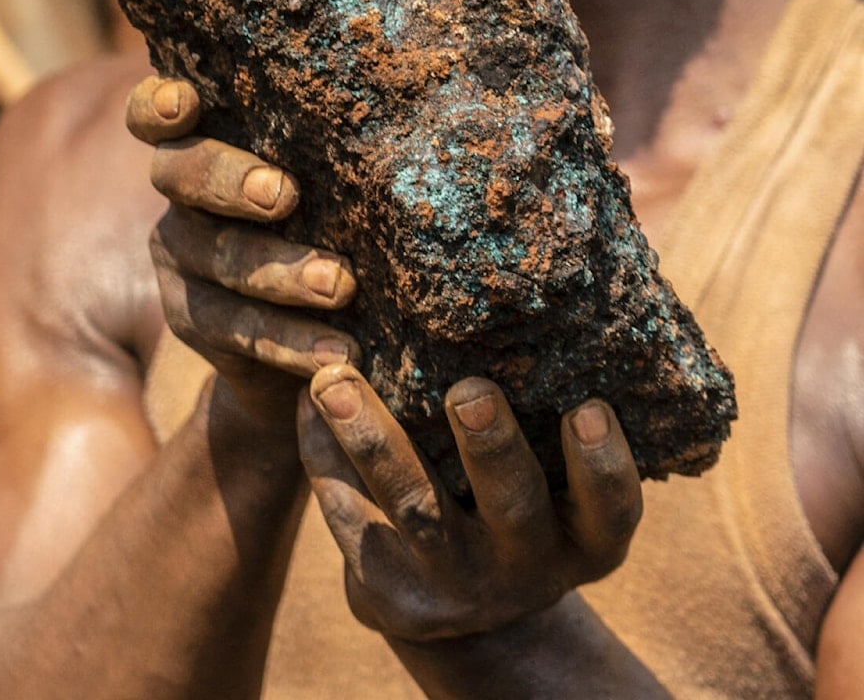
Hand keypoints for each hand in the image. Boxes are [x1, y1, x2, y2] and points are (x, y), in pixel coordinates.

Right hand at [126, 75, 360, 424]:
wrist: (306, 330)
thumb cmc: (332, 219)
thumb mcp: (327, 181)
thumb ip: (333, 147)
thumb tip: (410, 91)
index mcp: (207, 147)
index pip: (156, 116)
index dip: (160, 106)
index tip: (187, 103)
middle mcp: (182, 200)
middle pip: (182, 176)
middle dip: (230, 182)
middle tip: (285, 195)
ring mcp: (183, 262)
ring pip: (221, 259)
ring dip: (281, 273)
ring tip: (341, 285)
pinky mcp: (196, 322)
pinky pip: (239, 331)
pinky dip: (292, 342)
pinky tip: (338, 354)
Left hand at [297, 363, 641, 642]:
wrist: (465, 611)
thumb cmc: (521, 508)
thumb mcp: (558, 489)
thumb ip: (551, 419)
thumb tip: (542, 307)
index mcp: (584, 541)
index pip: (611, 510)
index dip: (604, 465)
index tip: (589, 406)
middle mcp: (525, 570)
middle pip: (511, 507)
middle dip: (490, 446)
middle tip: (469, 391)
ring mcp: (454, 587)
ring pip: (414, 509)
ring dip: (375, 440)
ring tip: (335, 383)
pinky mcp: (389, 595)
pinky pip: (351, 516)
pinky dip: (325, 455)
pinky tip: (307, 402)